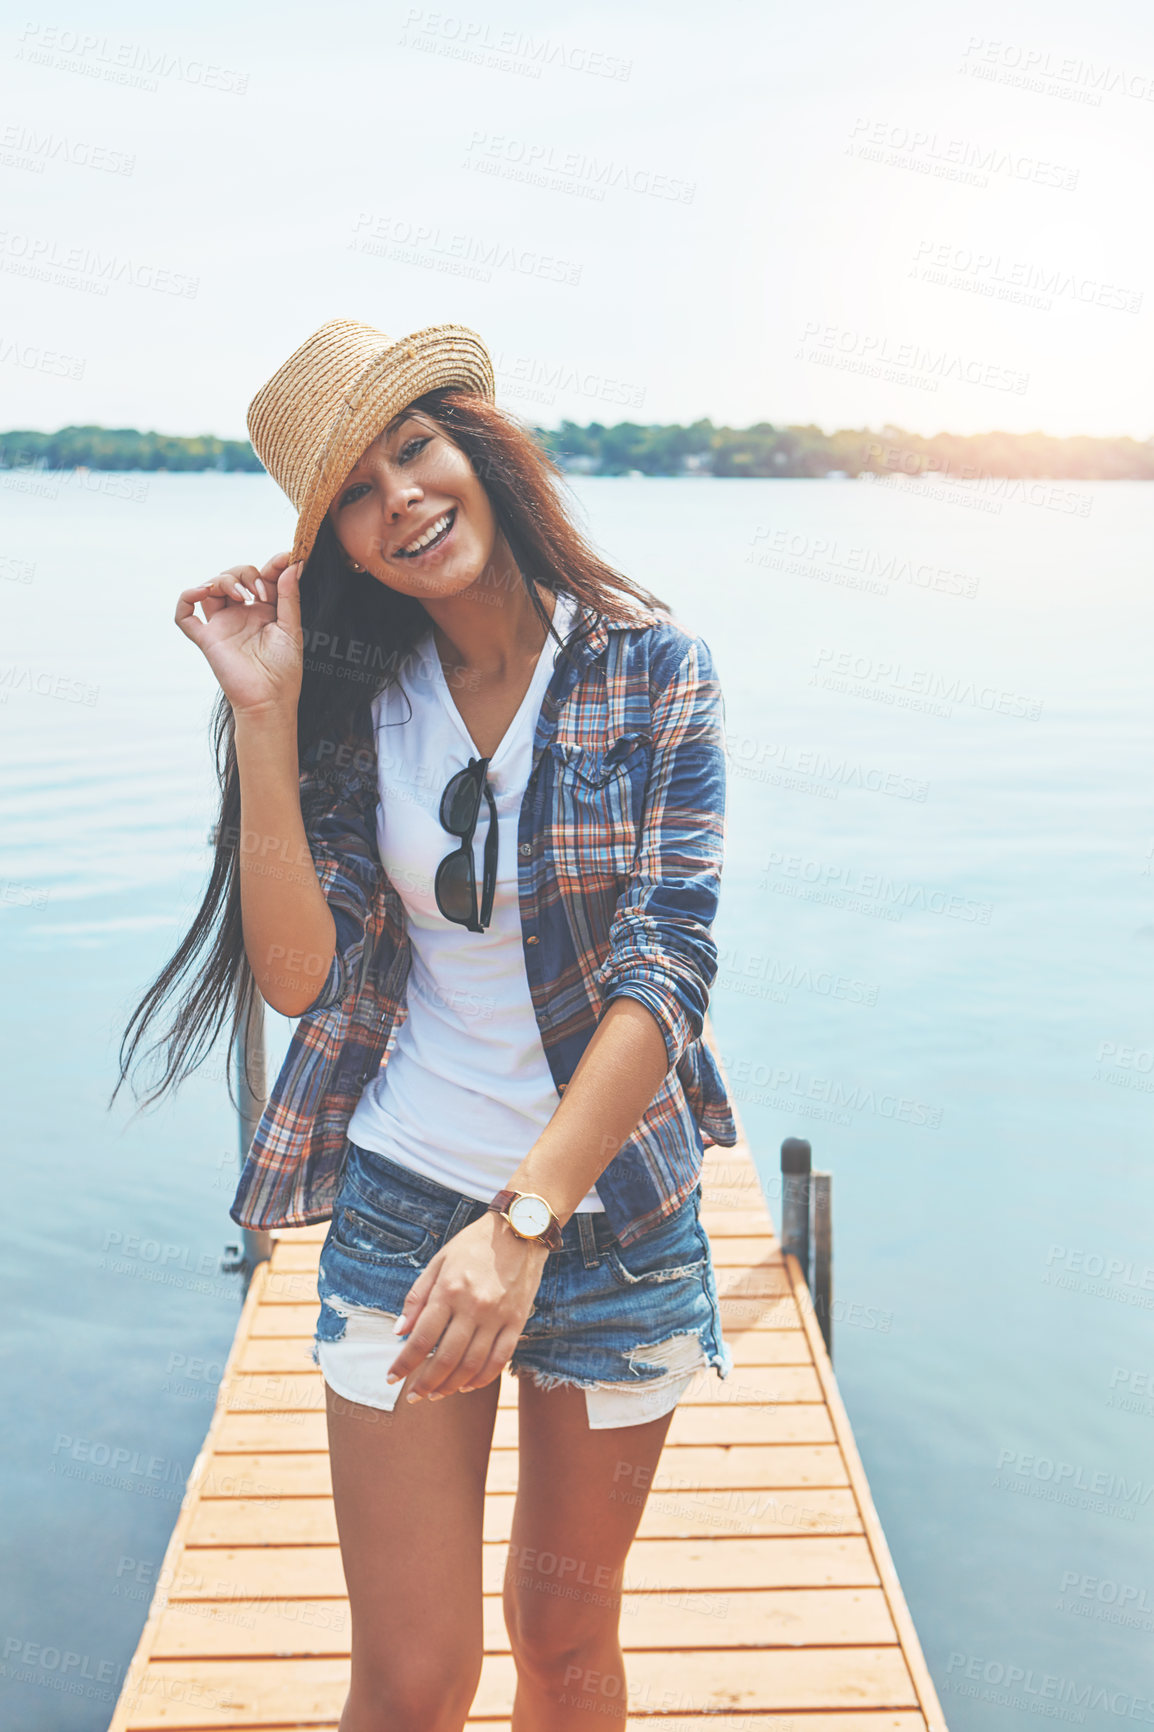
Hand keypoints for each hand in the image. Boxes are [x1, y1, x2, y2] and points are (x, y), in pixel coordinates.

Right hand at [174, 551, 303, 718]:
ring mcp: (222, 625)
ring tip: (241, 595)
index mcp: (263, 611)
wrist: (269, 700)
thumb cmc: (284, 670)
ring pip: (210, 587)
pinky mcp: (206, 638)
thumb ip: (290, 596)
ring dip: (224, 580)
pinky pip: (185, 615)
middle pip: (233, 576)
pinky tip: (202, 592)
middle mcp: (240, 615)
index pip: (261, 577)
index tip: (285, 557)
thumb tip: (293, 563)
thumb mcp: (292, 628)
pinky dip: (187, 598)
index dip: (270, 564)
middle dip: (245, 574)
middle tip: (260, 592)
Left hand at [386, 1210, 550, 1402]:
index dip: (404, 1363)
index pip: (421, 1338)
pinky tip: (466, 1385)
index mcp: (449, 1290)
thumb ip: (417, 1297)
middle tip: (412, 1396)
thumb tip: (399, 1332)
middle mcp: (473, 1306)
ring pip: (471, 1365)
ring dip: (450, 1386)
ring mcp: (497, 1316)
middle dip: (424, 1382)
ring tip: (436, 1394)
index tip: (391, 1378)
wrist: (521, 1230)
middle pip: (445, 1358)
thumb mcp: (439, 1261)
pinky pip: (499, 1360)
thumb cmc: (474, 1244)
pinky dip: (481, 1378)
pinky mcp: (517, 1322)